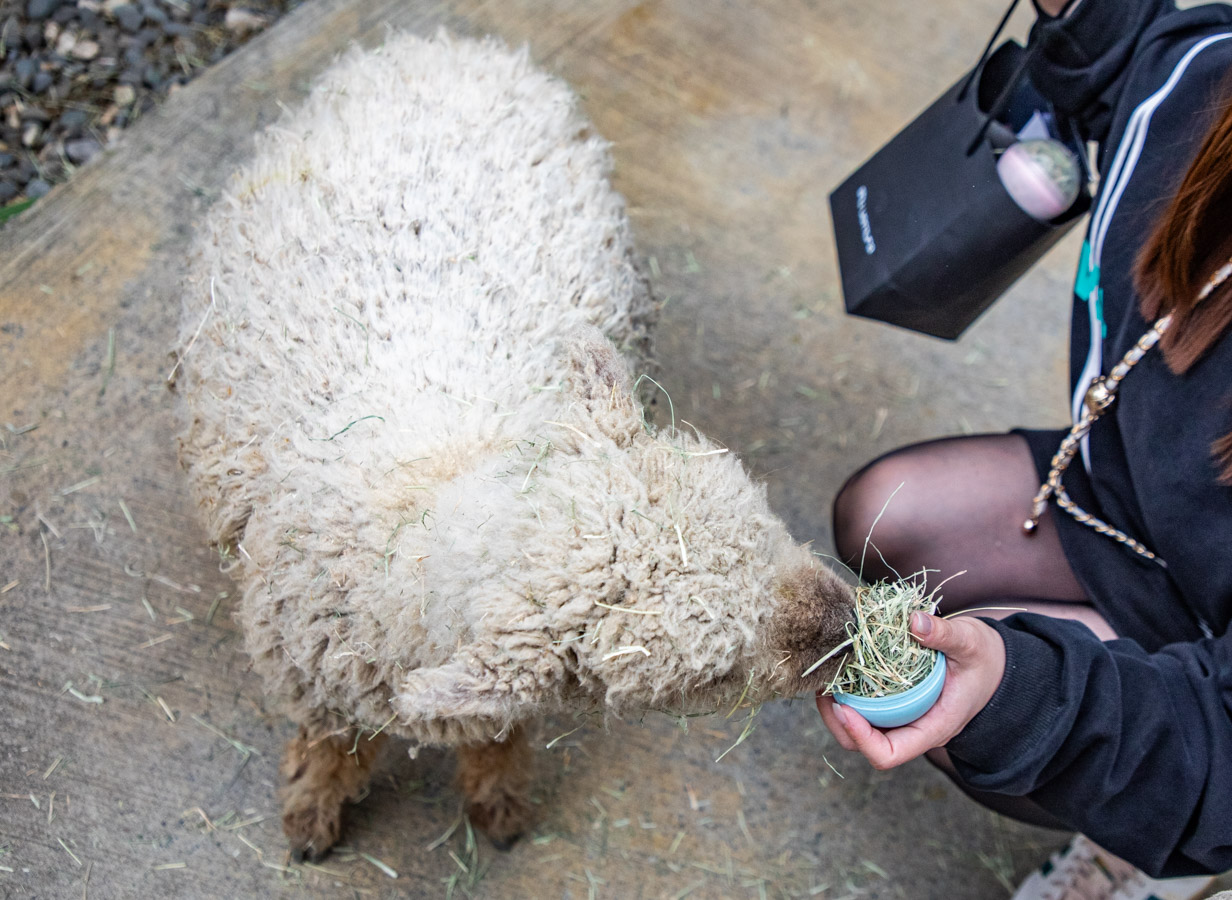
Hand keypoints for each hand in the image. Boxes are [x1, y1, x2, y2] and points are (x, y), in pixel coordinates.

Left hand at [815, 612, 1005, 769]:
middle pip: (866, 745)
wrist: (995, 666)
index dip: (860, 737)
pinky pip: (867, 707)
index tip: (842, 707)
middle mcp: (915, 729)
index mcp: (934, 728)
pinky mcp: (897, 704)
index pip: (889, 754)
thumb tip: (915, 622)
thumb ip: (946, 634)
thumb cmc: (985, 660)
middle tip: (823, 689)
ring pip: (862, 728)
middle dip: (839, 722)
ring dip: (838, 707)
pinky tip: (841, 668)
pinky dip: (850, 692)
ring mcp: (904, 718)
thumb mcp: (971, 643)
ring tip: (826, 678)